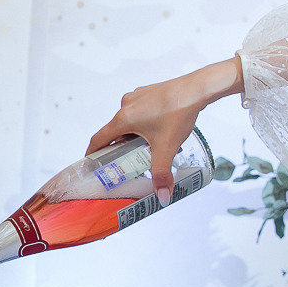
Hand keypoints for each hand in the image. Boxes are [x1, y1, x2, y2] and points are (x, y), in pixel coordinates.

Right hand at [85, 58, 241, 200]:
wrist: (196, 89)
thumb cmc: (178, 113)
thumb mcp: (167, 147)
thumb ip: (162, 173)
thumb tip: (162, 197)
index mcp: (123, 119)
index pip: (99, 138)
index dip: (92, 152)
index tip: (91, 163)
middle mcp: (126, 105)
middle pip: (115, 130)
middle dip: (119, 146)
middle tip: (127, 160)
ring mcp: (137, 96)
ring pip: (128, 120)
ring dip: (133, 133)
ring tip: (147, 146)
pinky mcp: (148, 92)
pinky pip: (139, 110)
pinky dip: (142, 122)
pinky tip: (158, 129)